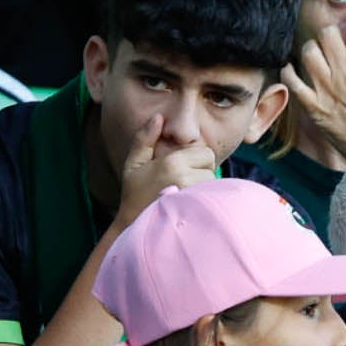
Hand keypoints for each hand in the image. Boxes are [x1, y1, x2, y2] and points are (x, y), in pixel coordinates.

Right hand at [115, 114, 217, 232]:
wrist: (133, 228)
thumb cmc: (133, 195)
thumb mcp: (133, 164)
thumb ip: (144, 138)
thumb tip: (158, 117)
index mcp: (172, 162)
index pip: (206, 153)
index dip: (197, 160)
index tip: (183, 170)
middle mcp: (185, 177)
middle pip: (212, 169)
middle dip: (201, 174)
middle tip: (182, 185)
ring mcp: (193, 196)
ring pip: (213, 185)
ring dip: (203, 190)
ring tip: (184, 197)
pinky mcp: (198, 212)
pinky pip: (212, 200)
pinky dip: (205, 202)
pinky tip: (190, 208)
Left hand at [280, 9, 345, 164]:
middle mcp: (345, 73)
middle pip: (328, 34)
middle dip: (333, 31)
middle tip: (337, 40)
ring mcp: (327, 90)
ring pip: (309, 52)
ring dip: (313, 49)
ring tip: (319, 55)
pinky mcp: (315, 107)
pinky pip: (293, 84)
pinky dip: (288, 73)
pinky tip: (292, 69)